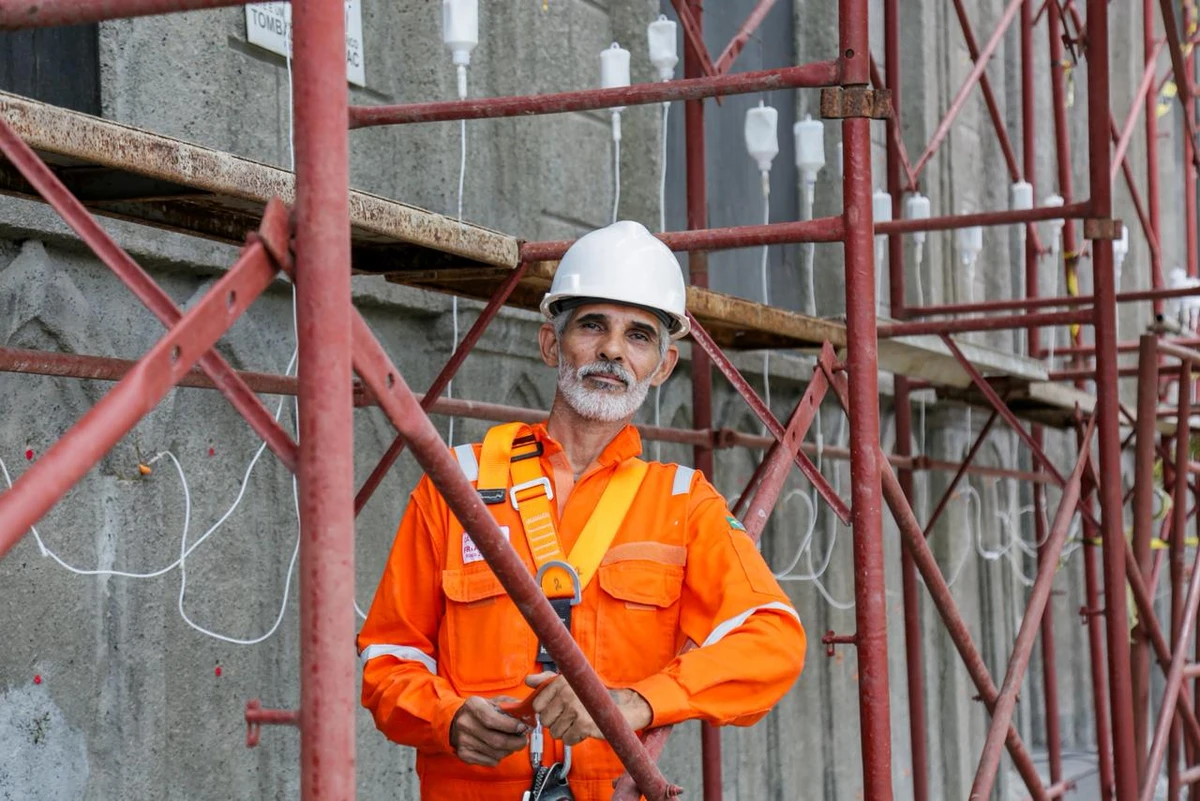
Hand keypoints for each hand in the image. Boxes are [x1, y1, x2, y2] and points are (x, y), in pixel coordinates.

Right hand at [449, 696, 530, 766]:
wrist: (456, 721)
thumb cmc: (481, 711)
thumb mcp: (494, 701)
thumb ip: (512, 705)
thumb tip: (530, 714)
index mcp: (473, 705)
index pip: (492, 719)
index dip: (511, 726)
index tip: (523, 728)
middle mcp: (465, 723)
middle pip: (496, 740)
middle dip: (515, 742)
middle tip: (523, 740)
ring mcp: (463, 741)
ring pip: (495, 753)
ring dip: (509, 750)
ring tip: (512, 744)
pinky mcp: (464, 754)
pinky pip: (489, 761)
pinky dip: (499, 757)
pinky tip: (500, 749)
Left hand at [525, 673, 653, 745]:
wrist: (622, 707)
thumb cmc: (593, 695)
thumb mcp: (569, 682)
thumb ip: (546, 681)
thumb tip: (528, 681)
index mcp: (561, 682)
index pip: (537, 705)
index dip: (545, 710)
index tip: (555, 709)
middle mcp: (567, 693)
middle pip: (544, 721)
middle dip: (555, 722)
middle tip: (569, 716)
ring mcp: (576, 709)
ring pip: (555, 732)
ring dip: (565, 731)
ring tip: (577, 722)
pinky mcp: (584, 725)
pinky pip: (567, 740)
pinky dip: (574, 738)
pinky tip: (583, 729)